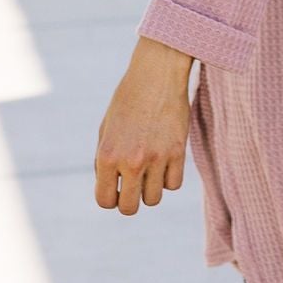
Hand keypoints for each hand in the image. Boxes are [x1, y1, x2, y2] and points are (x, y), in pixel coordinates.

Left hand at [95, 36, 193, 214]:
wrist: (156, 74)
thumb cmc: (127, 101)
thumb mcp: (106, 129)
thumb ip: (104, 161)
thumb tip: (111, 190)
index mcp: (107, 155)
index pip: (105, 200)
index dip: (109, 199)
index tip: (115, 189)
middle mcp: (131, 161)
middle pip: (130, 208)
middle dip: (129, 202)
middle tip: (132, 187)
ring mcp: (156, 158)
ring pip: (154, 199)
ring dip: (150, 190)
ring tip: (149, 170)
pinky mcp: (178, 152)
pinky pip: (174, 184)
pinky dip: (169, 178)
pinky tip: (164, 161)